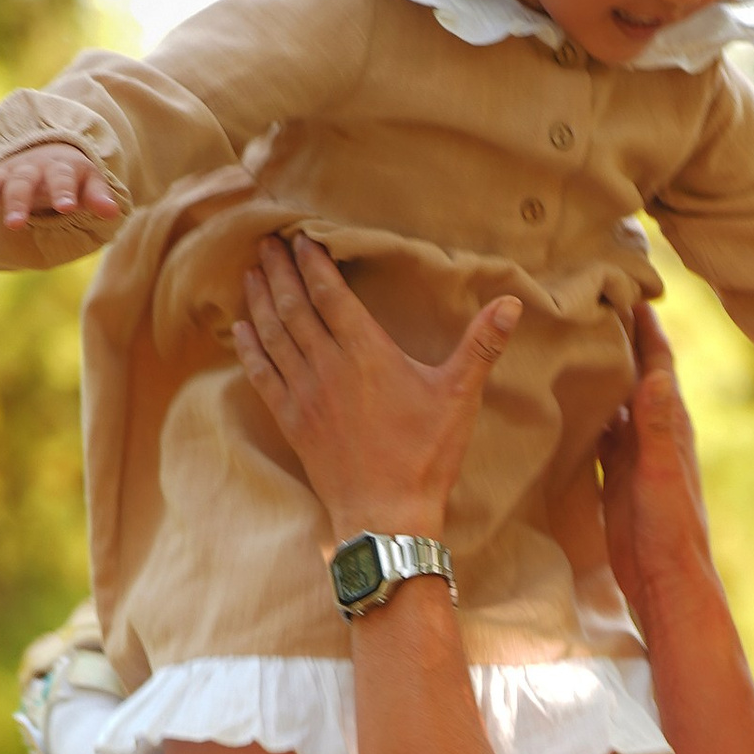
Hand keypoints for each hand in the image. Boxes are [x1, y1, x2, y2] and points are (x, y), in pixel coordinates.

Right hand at [0, 141, 121, 238]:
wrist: (49, 148)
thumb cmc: (73, 174)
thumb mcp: (90, 180)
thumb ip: (99, 195)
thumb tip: (112, 212)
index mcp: (57, 168)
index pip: (63, 180)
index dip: (66, 193)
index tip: (68, 208)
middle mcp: (28, 169)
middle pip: (22, 185)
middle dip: (18, 203)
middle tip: (16, 224)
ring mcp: (6, 175)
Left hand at [232, 233, 519, 535]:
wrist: (385, 515)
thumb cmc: (425, 456)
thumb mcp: (459, 397)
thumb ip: (481, 345)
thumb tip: (513, 303)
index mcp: (366, 353)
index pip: (329, 294)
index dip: (313, 263)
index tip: (301, 238)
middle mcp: (328, 366)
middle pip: (293, 306)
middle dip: (279, 271)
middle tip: (267, 242)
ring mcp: (305, 394)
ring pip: (273, 335)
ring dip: (260, 300)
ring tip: (252, 273)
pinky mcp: (292, 421)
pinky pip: (262, 375)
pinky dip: (249, 348)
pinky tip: (241, 328)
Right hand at [599, 306, 717, 625]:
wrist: (663, 582)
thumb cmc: (668, 531)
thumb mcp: (660, 474)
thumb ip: (659, 426)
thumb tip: (660, 371)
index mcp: (671, 428)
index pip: (659, 364)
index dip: (646, 327)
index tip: (628, 289)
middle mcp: (654, 436)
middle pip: (635, 375)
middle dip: (619, 340)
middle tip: (592, 303)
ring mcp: (634, 457)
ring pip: (615, 403)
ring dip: (600, 373)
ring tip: (573, 339)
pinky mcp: (615, 479)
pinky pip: (599, 435)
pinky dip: (586, 413)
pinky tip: (565, 401)